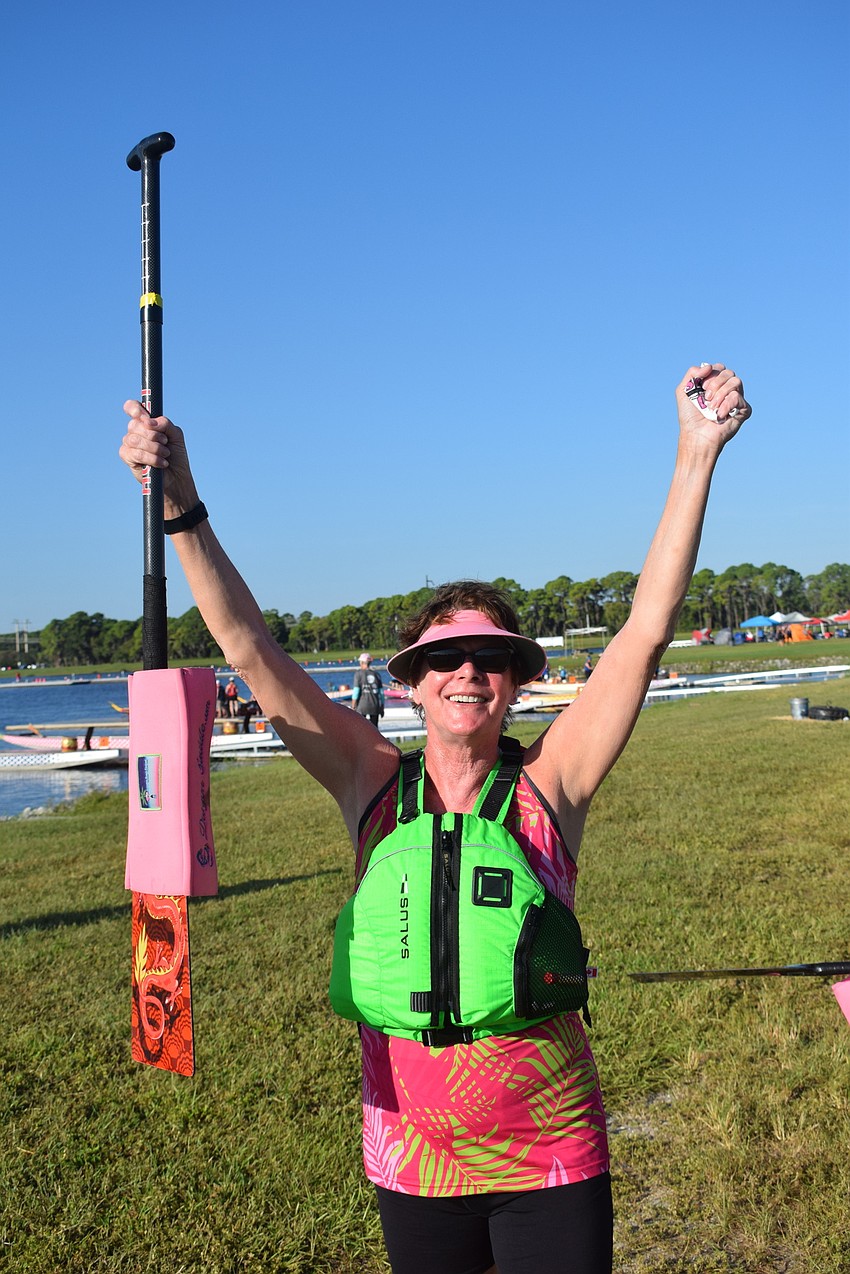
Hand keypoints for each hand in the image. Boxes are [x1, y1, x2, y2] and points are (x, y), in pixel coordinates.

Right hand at [119, 401, 198, 515]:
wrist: (177, 477)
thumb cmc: (176, 455)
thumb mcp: (176, 435)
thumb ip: (165, 424)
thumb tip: (149, 422)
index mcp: (146, 422)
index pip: (132, 408)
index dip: (135, 409)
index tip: (145, 417)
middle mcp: (135, 431)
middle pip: (135, 425)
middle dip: (154, 435)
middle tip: (166, 443)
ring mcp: (129, 444)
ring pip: (134, 439)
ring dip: (154, 447)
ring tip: (165, 454)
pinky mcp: (127, 457)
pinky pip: (134, 453)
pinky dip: (151, 458)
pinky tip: (161, 463)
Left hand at [676, 364, 750, 450]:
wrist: (696, 435)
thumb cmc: (690, 417)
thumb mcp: (683, 391)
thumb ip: (692, 373)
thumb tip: (708, 366)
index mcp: (715, 385)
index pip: (719, 368)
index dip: (711, 374)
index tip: (701, 388)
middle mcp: (727, 390)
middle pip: (729, 373)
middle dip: (715, 383)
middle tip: (706, 398)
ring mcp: (736, 400)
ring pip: (736, 382)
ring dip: (720, 393)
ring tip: (711, 407)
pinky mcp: (743, 410)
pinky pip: (739, 398)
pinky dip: (727, 405)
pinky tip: (719, 415)